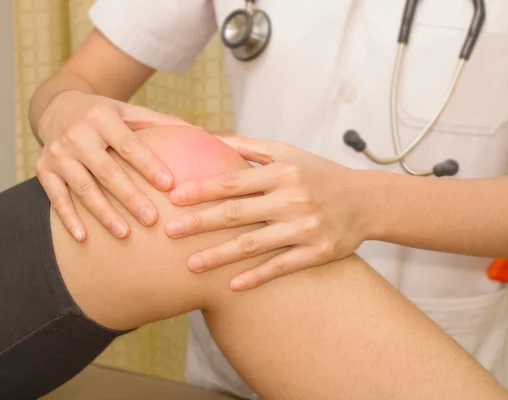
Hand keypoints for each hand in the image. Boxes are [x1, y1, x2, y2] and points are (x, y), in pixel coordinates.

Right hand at [36, 90, 190, 240]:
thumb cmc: (103, 115)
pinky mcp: (43, 169)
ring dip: (102, 212)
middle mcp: (77, 134)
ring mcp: (58, 153)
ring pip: (82, 187)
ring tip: (124, 234)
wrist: (57, 107)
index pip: (129, 144)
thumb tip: (201, 132)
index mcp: (102, 117)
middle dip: (130, 196)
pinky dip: (68, 218)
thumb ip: (159, 123)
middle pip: (107, 170)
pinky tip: (83, 238)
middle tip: (152, 219)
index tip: (169, 185)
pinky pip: (56, 197)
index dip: (148, 165)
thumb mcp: (128, 111)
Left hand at [165, 136, 368, 290]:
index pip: (233, 182)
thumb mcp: (288, 153)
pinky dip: (257, 277)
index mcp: (283, 173)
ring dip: (220, 256)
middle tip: (169, 232)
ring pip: (254, 245)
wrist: (366, 201)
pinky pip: (281, 267)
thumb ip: (249, 147)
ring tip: (191, 265)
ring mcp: (305, 228)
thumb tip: (210, 137)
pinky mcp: (317, 252)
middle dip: (200, 223)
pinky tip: (232, 286)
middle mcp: (293, 199)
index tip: (173, 197)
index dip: (201, 190)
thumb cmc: (319, 174)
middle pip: (237, 213)